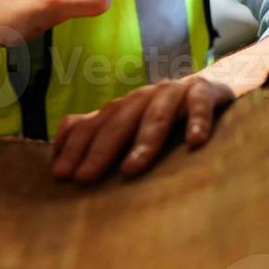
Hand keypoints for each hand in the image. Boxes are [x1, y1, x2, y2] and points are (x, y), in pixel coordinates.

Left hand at [50, 75, 235, 183]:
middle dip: (100, 150)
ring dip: (144, 141)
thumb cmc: (165, 115)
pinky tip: (194, 142)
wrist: (212, 91)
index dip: (75, 148)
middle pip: (119, 121)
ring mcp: (175, 92)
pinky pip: (200, 104)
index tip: (61, 176)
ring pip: (156, 115)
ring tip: (132, 168)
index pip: (94, 125)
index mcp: (124, 106)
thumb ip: (97, 131)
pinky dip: (197, 120)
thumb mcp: (129, 122)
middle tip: (85, 178)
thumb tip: (57, 146)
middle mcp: (144, 97)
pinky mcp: (205, 91)